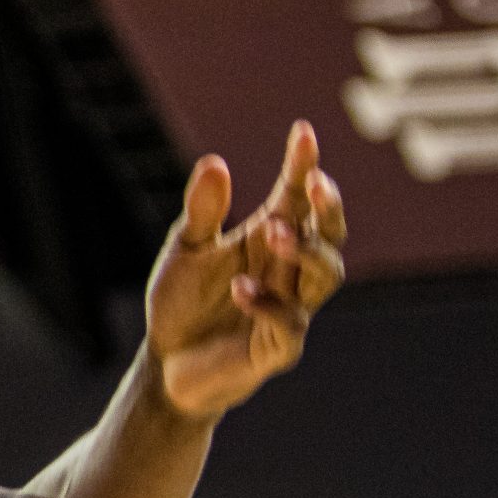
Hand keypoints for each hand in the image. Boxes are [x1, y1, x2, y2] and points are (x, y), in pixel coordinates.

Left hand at [144, 119, 346, 420]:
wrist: (166, 366)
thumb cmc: (182, 306)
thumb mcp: (185, 252)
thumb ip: (202, 212)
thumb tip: (215, 162)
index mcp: (270, 241)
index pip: (296, 198)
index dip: (303, 166)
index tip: (302, 132)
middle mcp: (289, 272)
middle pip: (331, 235)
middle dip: (328, 209)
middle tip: (313, 184)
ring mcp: (290, 310)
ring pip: (325, 277)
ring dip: (305, 252)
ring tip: (272, 230)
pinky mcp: (277, 349)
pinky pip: (289, 325)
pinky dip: (267, 304)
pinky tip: (241, 288)